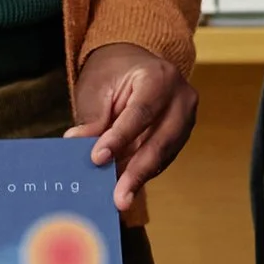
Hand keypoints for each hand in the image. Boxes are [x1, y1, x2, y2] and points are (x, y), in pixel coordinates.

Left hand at [70, 42, 197, 210]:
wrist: (135, 65)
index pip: (140, 112)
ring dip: (141, 177)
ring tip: (121, 198)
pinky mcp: (182, 135)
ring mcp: (186, 118)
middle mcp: (181, 98)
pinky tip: (127, 187)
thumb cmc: (114, 73)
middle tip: (118, 197)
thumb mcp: (97, 87)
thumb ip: (92, 116)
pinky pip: (164, 158)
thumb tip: (77, 144)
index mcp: (160, 77)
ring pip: (165, 153)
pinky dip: (145, 173)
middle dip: (137, 170)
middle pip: (161, 139)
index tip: (98, 159)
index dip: (120, 138)